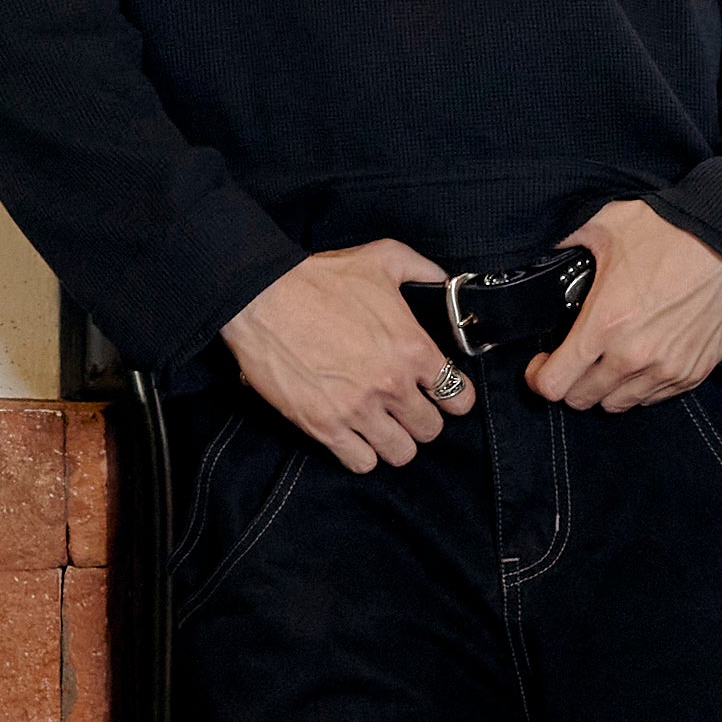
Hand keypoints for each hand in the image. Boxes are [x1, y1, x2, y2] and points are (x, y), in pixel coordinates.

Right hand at [221, 240, 473, 474]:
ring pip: (400, 453)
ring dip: (394, 441)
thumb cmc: (320, 278)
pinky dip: (361, 454)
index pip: (458, 398)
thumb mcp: (383, 258)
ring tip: (381, 426)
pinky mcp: (324, 426)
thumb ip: (423, 269)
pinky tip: (355, 436)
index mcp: (412, 348)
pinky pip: (361, 463)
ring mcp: (358, 409)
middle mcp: (391, 384)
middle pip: (431, 430)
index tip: (441, 395)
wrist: (262, 297)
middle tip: (406, 409)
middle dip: (422, 420)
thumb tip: (446, 281)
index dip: (454, 398)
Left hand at [524, 200, 721, 413]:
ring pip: (617, 404)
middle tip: (572, 360)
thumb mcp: (607, 225)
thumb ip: (567, 241)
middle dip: (569, 382)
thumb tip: (545, 246)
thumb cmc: (672, 231)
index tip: (541, 364)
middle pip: (581, 400)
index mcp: (604, 325)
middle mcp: (633, 357)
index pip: (554, 385)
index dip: (538, 377)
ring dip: (604, 388)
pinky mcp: (692, 373)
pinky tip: (638, 360)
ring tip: (606, 361)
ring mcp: (665, 370)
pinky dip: (638, 386)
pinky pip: (652, 398)